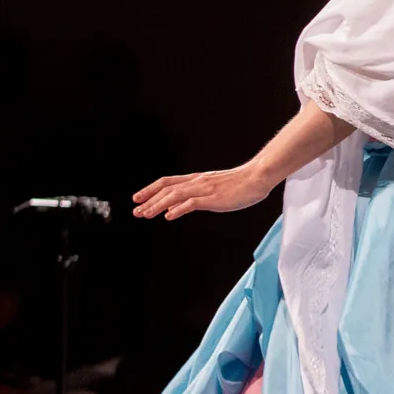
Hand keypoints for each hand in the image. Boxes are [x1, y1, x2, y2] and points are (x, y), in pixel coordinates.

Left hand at [133, 164, 275, 219]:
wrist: (258, 177)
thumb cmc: (241, 183)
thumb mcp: (216, 187)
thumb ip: (200, 194)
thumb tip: (184, 204)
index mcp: (197, 179)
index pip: (167, 181)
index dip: (150, 189)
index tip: (138, 198)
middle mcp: (197, 182)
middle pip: (167, 188)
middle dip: (149, 199)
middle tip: (136, 211)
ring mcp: (204, 189)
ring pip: (175, 195)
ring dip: (158, 204)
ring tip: (146, 214)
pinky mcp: (213, 198)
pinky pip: (191, 203)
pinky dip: (178, 209)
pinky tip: (169, 216)